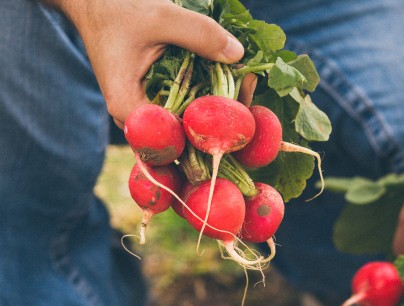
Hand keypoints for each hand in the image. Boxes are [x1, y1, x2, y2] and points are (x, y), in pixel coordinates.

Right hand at [42, 0, 244, 125]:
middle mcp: (139, 120)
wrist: (94, 6)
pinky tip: (233, 78)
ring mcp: (149, 114)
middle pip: (189, 136)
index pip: (179, 138)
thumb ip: (199, 34)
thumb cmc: (117, 10)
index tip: (240, 110)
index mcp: (130, 109)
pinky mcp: (158, 103)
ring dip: (221, 106)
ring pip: (192, 124)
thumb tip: (239, 55)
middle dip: (224, 116)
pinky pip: (188, 108)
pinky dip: (210, 96)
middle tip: (251, 84)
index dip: (212, 130)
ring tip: (248, 78)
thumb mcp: (160, 16)